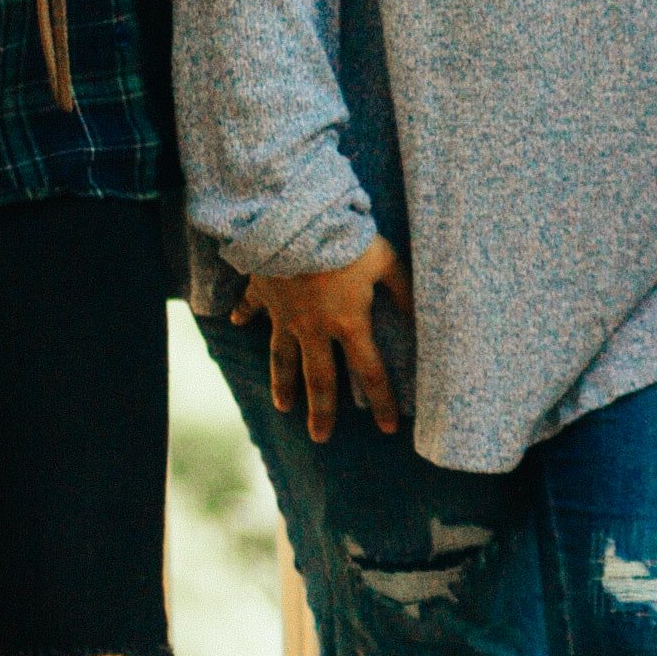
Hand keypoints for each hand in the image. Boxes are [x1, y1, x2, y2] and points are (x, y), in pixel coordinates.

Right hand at [235, 237, 409, 441]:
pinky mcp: (263, 292)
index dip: (382, 402)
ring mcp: (284, 314)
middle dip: (322, 411)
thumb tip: (420, 316)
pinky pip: (251, 307)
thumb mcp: (384, 260)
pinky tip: (236, 322)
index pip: (370, 372)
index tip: (388, 428)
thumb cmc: (345, 238)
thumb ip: (403, 290)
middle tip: (320, 438)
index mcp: (348, 322)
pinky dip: (243, 314)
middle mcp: (313, 328)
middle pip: (319, 380)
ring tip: (283, 406)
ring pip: (282, 358)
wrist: (292, 217)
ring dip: (282, 383)